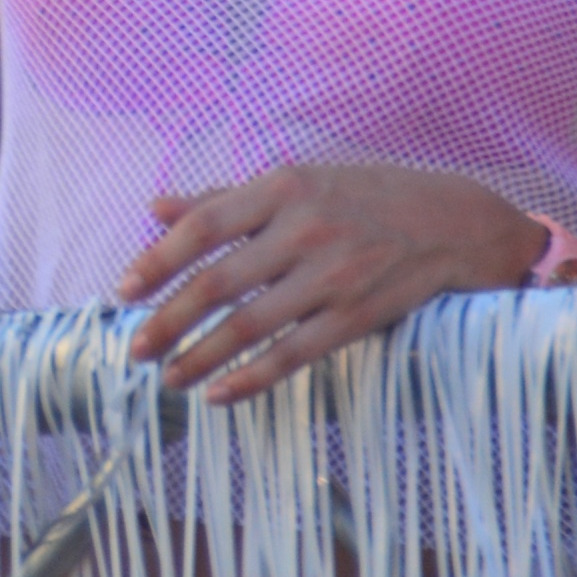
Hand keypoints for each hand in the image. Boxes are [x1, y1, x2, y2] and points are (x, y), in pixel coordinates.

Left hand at [118, 161, 541, 399]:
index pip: (202, 227)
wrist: (455, 223)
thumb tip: (155, 209)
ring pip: (250, 325)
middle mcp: (303, 231)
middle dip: (167, 320)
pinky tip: (220, 394)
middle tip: (133, 349)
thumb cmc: (363, 198)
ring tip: (168, 377)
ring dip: (201, 357)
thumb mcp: (295, 182)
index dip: (156, 262)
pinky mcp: (358, 317)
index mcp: (281, 189)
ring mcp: (332, 277)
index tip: (121, 292)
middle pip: (217, 283)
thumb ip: (223, 199)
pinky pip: (294, 355)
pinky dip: (252, 378)